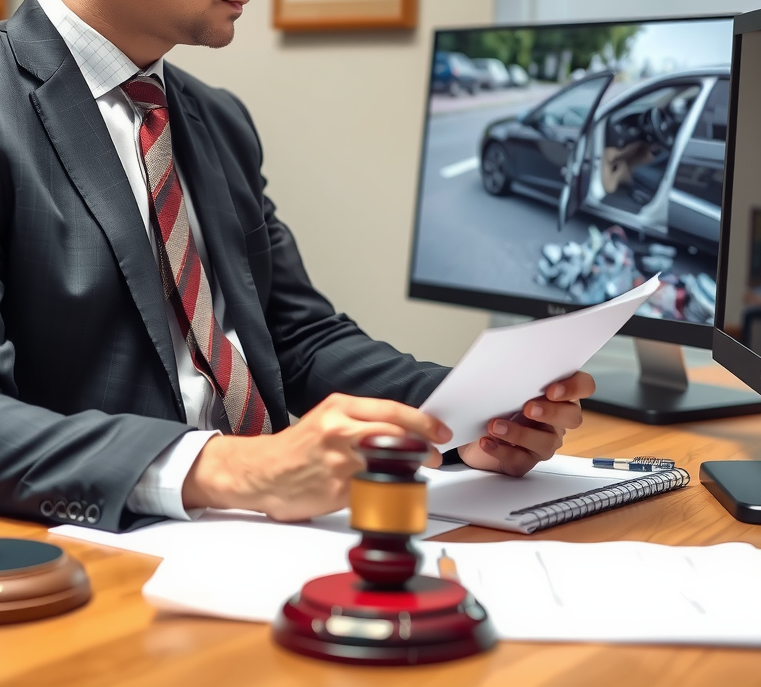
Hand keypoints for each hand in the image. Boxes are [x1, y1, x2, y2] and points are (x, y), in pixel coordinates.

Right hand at [182, 393, 451, 520]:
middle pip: (396, 434)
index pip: (392, 411)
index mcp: (339, 408)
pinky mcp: (337, 490)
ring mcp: (338, 461)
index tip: (440, 431)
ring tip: (410, 473)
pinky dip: (382, 491)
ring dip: (407, 470)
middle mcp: (339, 430)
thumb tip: (407, 430)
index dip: (423, 423)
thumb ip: (363, 421)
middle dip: (422, 446)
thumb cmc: (299, 447)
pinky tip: (379, 490)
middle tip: (433, 455)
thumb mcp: (328, 419)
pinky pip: (371, 489)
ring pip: (388, 463)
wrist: (261, 472)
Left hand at [457, 371, 594, 476]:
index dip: (574, 388)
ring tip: (496, 426)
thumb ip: (516, 376)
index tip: (551, 390)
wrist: (472, 432)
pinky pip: (520, 460)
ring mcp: (543, 442)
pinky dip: (501, 450)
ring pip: (546, 443)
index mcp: (559, 395)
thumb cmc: (495, 403)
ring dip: (520, 434)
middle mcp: (557, 420)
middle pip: (572, 417)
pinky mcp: (524, 461)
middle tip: (528, 408)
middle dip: (551, 412)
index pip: (584, 386)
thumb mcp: (505, 385)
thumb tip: (504, 362)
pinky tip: (487, 441)